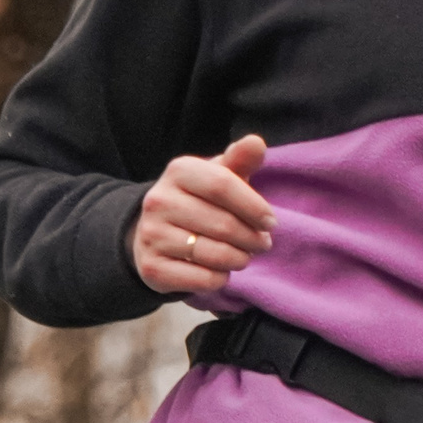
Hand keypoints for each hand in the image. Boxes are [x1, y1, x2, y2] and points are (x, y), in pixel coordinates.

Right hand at [134, 134, 275, 292]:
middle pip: (223, 224)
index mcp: (179, 171)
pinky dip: (220, 278)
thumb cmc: (199, 200)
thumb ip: (240, 160)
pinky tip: (220, 270)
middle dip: (252, 238)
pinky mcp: (152, 268)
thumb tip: (257, 143)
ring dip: (240, 259)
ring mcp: (151, 235)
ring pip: (214, 254)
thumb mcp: (218, 176)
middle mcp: (159, 200)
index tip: (271, 222)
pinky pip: (202, 279)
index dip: (254, 207)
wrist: (153, 233)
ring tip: (244, 256)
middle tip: (262, 243)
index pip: (223, 185)